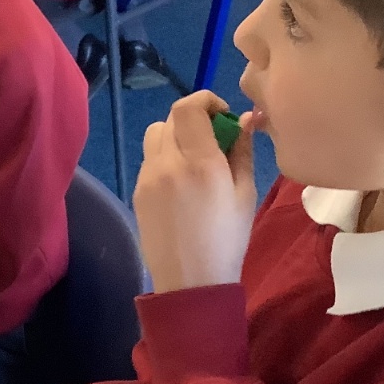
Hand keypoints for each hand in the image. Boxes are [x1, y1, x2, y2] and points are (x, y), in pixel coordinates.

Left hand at [133, 90, 257, 293]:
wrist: (190, 282)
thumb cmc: (227, 240)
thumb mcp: (245, 194)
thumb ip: (242, 151)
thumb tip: (244, 119)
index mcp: (201, 163)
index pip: (189, 108)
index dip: (206, 100)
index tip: (223, 116)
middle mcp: (168, 164)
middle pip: (172, 117)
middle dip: (195, 119)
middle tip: (214, 138)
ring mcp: (147, 178)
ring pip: (156, 134)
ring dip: (176, 135)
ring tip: (194, 159)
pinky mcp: (137, 191)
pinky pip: (150, 159)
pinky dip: (165, 157)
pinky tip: (180, 183)